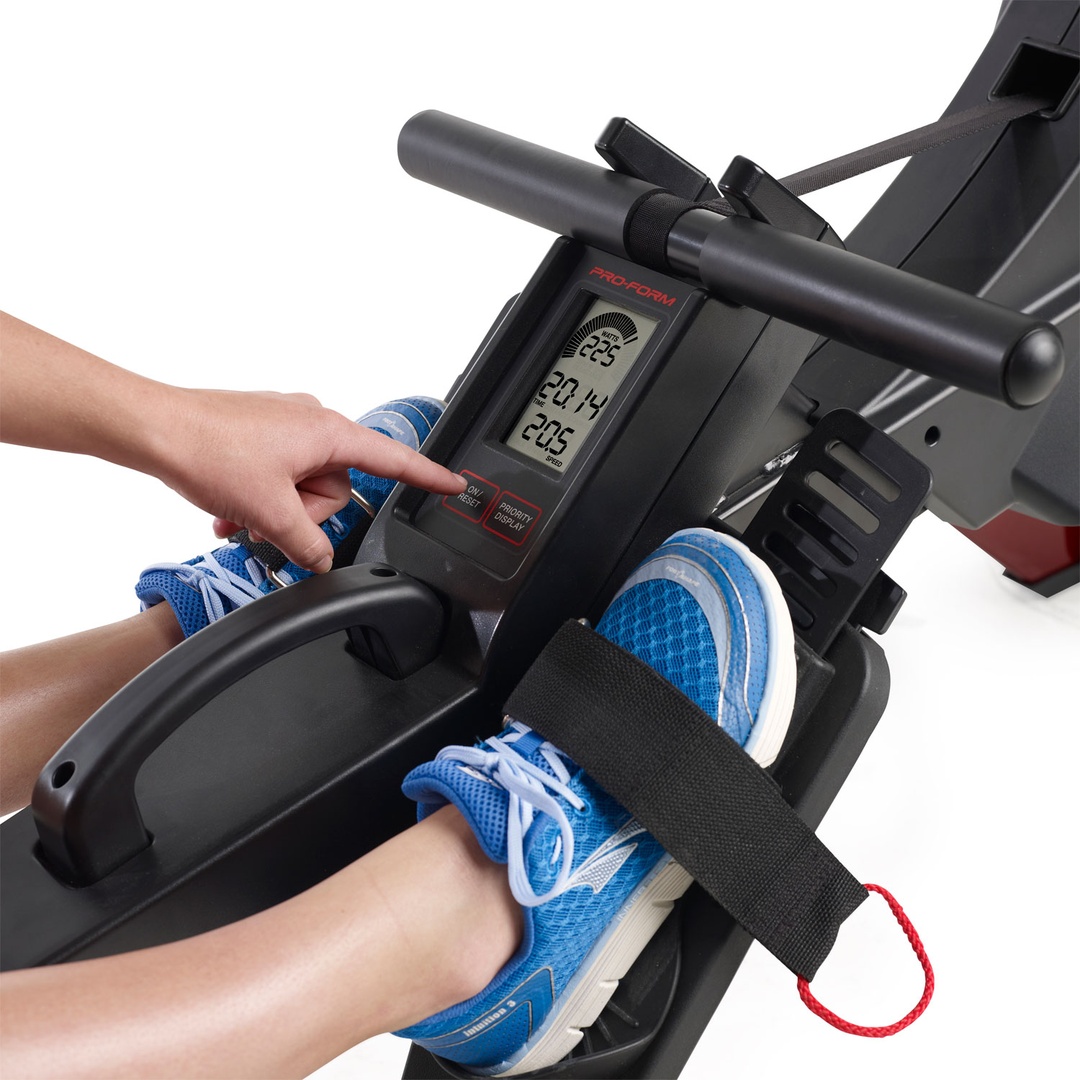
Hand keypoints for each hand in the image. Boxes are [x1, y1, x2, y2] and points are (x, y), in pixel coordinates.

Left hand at [155, 387, 464, 572]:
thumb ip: (306, 544)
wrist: (152, 428)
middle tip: (268, 520)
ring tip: (238, 516)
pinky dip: (259, 497)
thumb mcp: (268, 511)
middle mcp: (311, 422)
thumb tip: (320, 560)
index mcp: (327, 431)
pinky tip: (228, 511)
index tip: (455, 486)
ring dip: (275, 510)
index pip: (393, 459)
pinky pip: (278, 474)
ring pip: (302, 486)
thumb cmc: (207, 449)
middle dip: (303, 514)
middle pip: (337, 488)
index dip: (428, 477)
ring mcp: (284, 425)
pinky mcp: (260, 432)